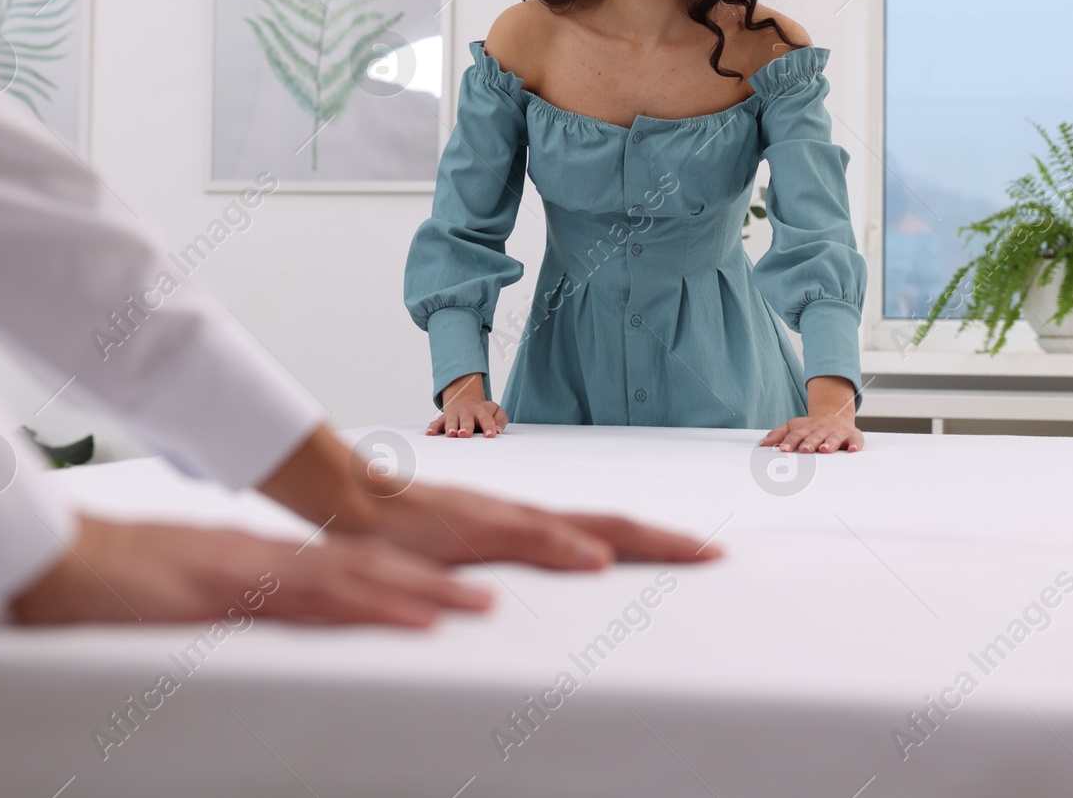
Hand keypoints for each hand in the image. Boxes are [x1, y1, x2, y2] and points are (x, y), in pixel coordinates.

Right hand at [8, 515, 492, 627]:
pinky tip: (411, 618)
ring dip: (423, 594)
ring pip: (357, 579)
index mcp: (259, 563)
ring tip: (478, 607)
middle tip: (492, 601)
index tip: (451, 594)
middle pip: (368, 569)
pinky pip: (315, 601)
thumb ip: (225, 605)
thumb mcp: (181, 596)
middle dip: (434, 586)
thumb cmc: (110, 581)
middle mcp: (267, 560)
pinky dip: (370, 607)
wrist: (51, 559)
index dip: (403, 580)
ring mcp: (253, 572)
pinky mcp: (231, 591)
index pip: (345, 570)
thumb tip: (254, 621)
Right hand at [258, 422, 723, 569]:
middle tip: (715, 554)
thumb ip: (516, 559)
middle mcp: (527, 515)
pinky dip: (566, 547)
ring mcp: (504, 519)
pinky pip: (528, 538)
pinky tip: (596, 559)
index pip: (606, 530)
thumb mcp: (476, 551)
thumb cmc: (414, 529)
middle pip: (611, 523)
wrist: (356, 498)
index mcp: (532, 524)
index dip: (655, 541)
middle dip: (666, 541)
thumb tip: (560, 574)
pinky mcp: (475, 529)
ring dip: (636, 540)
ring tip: (682, 553)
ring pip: (583, 526)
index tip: (700, 554)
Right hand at [428, 372, 507, 436]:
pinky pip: (437, 423)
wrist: (465, 401)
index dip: (488, 426)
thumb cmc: (483, 413)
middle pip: (467, 419)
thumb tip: (497, 430)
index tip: (490, 435)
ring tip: (451, 434)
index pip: (486, 418)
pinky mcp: (443, 419)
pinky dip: (433, 427)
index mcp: (481, 410)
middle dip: (466, 426)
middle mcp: (467, 411)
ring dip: (451, 427)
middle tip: (465, 434)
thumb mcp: (496, 412)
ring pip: (451, 421)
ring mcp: (454, 414)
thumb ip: (500, 420)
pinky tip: (430, 433)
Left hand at [759, 374, 863, 452]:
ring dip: (830, 443)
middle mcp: (821, 429)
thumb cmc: (811, 427)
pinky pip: (855, 440)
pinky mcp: (852, 436)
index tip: (783, 449)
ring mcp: (837, 432)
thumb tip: (761, 445)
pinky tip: (853, 450)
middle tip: (804, 450)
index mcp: (806, 428)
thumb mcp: (793, 427)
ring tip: (825, 449)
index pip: (796, 435)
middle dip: (809, 443)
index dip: (789, 442)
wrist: (834, 415)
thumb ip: (778, 435)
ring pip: (834, 437)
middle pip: (814, 436)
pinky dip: (855, 445)